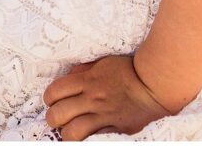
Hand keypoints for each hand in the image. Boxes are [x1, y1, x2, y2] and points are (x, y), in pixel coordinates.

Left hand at [42, 55, 171, 140]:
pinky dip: (84, 140)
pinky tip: (83, 139)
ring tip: (68, 131)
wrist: (152, 85)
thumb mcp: (103, 62)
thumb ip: (84, 70)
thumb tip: (68, 78)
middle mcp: (92, 99)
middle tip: (57, 118)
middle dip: (53, 118)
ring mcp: (102, 116)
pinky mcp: (114, 129)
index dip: (49, 98)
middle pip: (59, 114)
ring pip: (72, 132)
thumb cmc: (128, 70)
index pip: (56, 91)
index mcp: (88, 80)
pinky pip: (93, 140)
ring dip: (66, 133)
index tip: (52, 100)